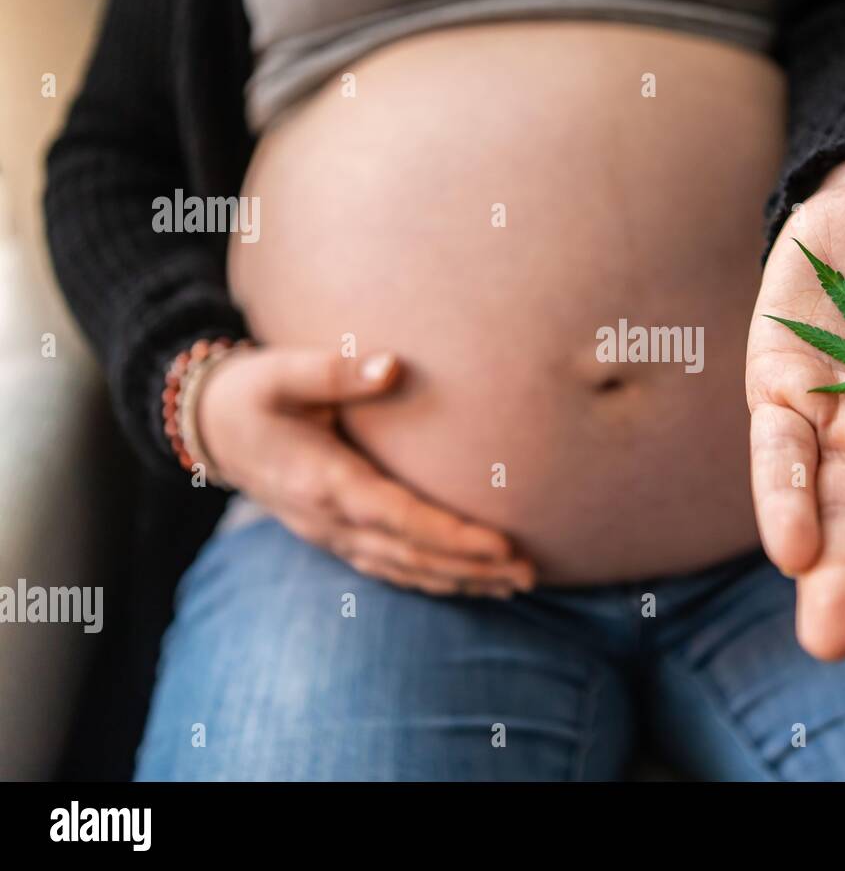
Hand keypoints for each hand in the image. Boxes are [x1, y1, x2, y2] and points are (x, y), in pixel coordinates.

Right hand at [197, 346, 534, 596]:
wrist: (209, 427)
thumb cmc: (253, 392)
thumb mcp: (282, 371)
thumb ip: (335, 370)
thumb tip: (392, 366)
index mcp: (322, 480)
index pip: (397, 517)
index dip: (449, 534)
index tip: (500, 543)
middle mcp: (328, 520)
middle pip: (409, 555)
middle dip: (471, 567)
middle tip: (529, 572)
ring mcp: (329, 535)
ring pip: (402, 570)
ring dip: (460, 580)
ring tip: (516, 584)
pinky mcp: (333, 537)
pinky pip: (389, 568)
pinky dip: (431, 579)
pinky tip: (470, 583)